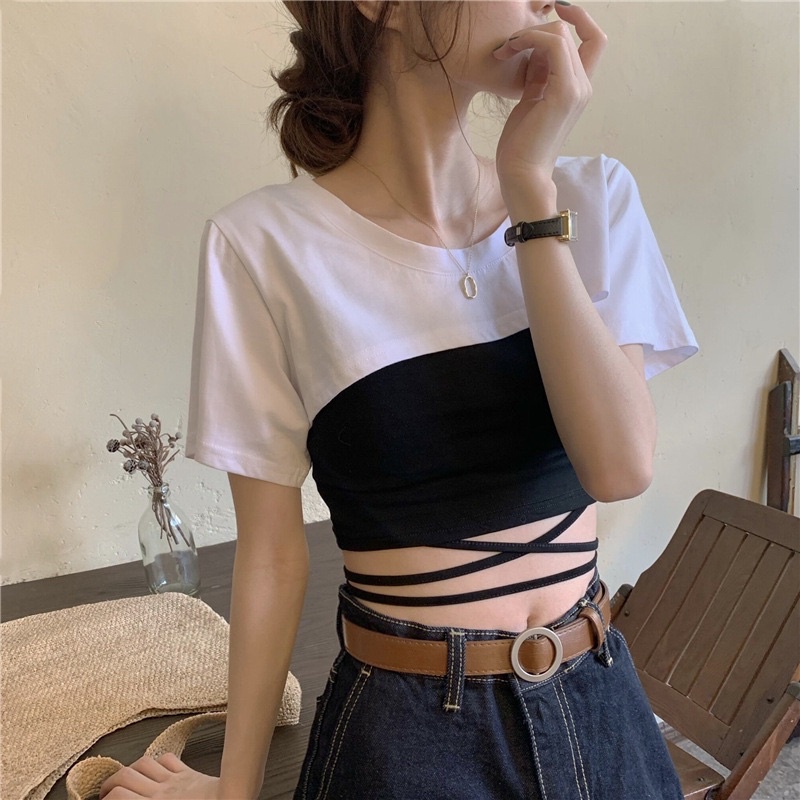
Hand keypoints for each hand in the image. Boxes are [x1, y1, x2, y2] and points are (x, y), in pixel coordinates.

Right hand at [99, 753, 222, 799]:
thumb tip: (130, 796)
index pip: (118, 796)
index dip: (106, 798)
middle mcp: (160, 792)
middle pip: (125, 776)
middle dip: (110, 783)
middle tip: (106, 794)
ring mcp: (175, 780)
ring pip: (144, 763)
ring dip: (131, 769)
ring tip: (126, 780)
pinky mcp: (189, 774)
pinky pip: (168, 759)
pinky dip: (157, 761)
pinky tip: (155, 770)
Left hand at [492, 3, 606, 197]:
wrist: (521, 174)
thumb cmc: (521, 144)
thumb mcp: (531, 100)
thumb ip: (539, 75)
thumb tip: (534, 51)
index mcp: (578, 87)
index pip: (592, 39)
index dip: (576, 18)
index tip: (550, 11)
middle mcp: (584, 86)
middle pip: (570, 32)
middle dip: (534, 29)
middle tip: (505, 46)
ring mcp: (578, 89)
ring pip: (561, 35)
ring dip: (527, 34)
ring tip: (503, 50)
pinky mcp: (565, 93)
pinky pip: (553, 46)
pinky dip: (530, 40)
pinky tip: (509, 51)